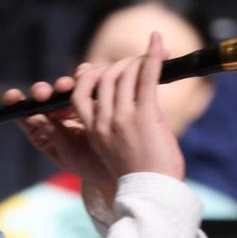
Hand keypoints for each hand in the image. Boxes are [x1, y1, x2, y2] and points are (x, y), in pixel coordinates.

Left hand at [10, 71, 110, 185]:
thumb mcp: (68, 153)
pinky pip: (87, 83)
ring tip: (69, 85)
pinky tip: (86, 73)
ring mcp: (75, 106)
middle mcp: (57, 117)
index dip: (16, 103)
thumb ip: (52, 132)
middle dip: (44, 92)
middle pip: (45, 98)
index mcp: (44, 134)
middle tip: (46, 93)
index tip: (14, 95)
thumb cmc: (92, 166)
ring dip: (65, 83)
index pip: (25, 115)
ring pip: (65, 89)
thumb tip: (32, 115)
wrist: (125, 165)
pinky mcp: (94, 97)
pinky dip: (86, 76)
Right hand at [14, 34, 182, 188]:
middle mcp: (103, 122)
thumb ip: (115, 126)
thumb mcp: (116, 150)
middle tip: (134, 63)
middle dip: (118, 65)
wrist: (152, 195)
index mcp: (92, 131)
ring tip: (150, 55)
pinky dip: (152, 55)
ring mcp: (122, 118)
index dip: (88, 77)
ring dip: (137, 60)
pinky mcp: (144, 116)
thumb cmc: (141, 176)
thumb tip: (131, 106)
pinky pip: (146, 76)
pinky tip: (157, 42)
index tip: (102, 71)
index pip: (79, 94)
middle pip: (103, 78)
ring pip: (123, 74)